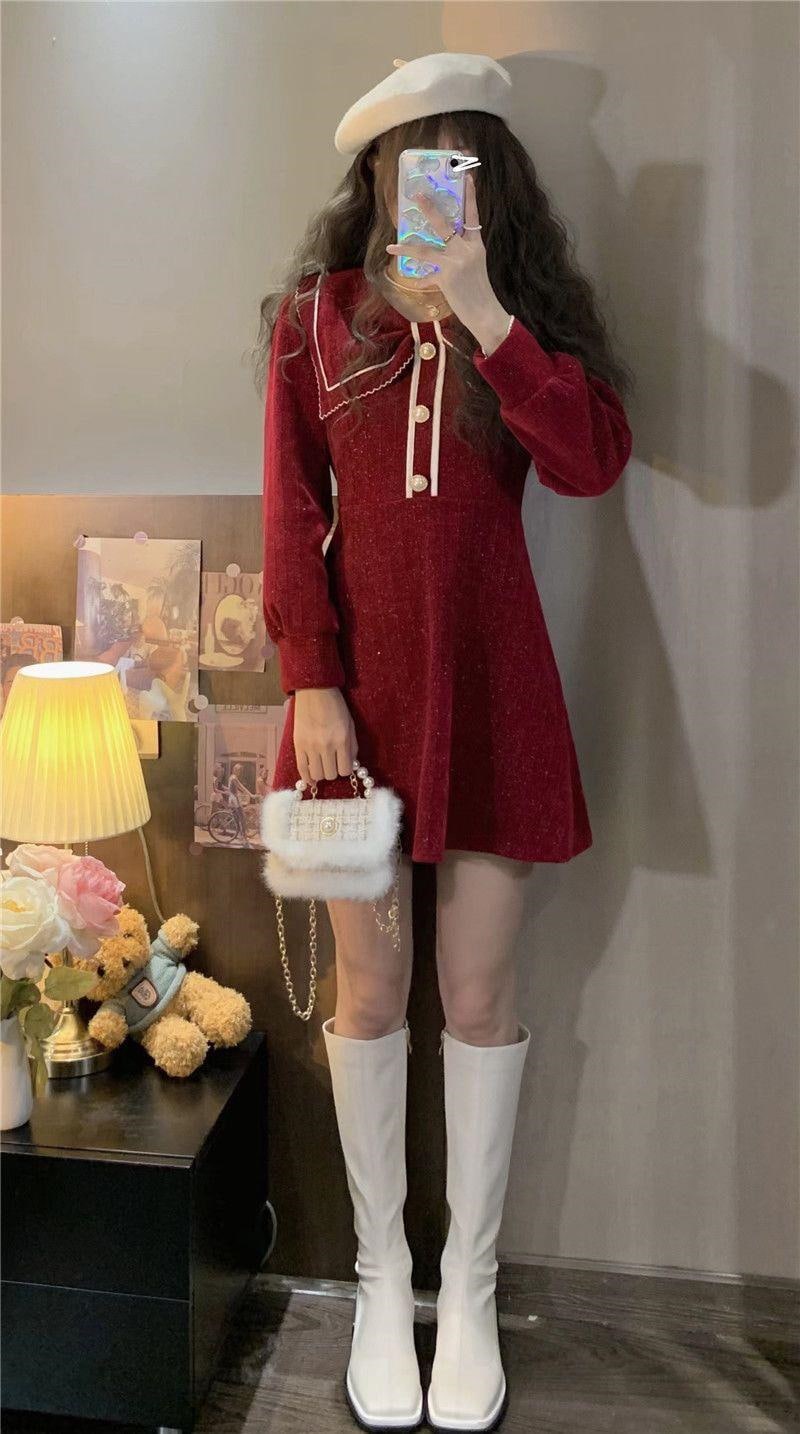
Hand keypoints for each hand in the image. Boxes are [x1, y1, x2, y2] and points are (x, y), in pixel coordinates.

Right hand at [293, 687, 357, 783]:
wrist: (315, 691)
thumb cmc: (335, 706)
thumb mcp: (350, 725)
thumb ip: (352, 746)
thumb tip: (350, 764)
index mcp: (342, 740)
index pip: (345, 770)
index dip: (345, 769)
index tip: (343, 763)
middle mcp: (326, 746)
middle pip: (330, 774)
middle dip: (333, 770)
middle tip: (332, 762)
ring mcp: (311, 746)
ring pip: (317, 774)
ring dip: (321, 773)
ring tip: (321, 764)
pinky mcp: (299, 745)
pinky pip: (302, 769)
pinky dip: (307, 777)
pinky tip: (311, 779)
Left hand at [385, 171, 511, 353]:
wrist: (486, 313)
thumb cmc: (480, 292)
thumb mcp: (476, 267)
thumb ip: (462, 255)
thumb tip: (443, 252)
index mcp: (476, 245)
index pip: (473, 215)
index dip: (471, 196)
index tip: (468, 177)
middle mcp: (466, 249)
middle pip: (444, 224)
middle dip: (429, 209)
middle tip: (417, 195)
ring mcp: (456, 262)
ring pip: (426, 251)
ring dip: (407, 248)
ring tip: (393, 245)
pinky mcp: (447, 278)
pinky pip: (427, 276)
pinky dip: (419, 280)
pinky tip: (411, 281)